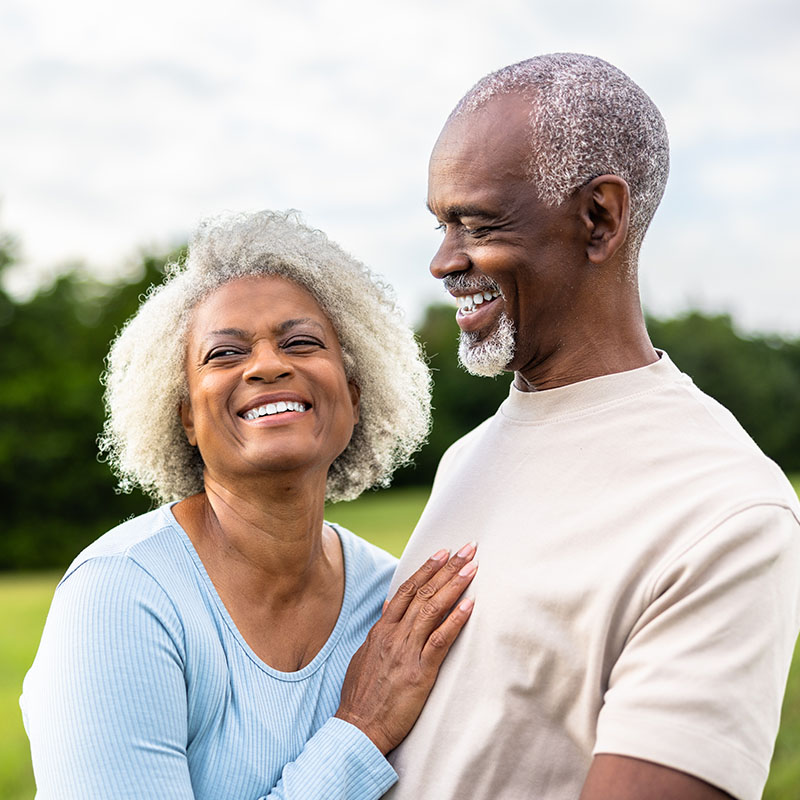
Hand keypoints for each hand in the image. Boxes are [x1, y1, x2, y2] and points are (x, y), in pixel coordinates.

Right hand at [335, 543, 477, 754]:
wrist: (358, 728)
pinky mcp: (419, 672)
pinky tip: (469, 605)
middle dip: (447, 568)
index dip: (426, 569)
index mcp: (381, 631)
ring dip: (454, 586)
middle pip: (422, 593)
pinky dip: (455, 620)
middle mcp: (393, 635)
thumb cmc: (362, 696)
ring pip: (432, 610)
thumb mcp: (365, 656)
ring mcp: (405, 652)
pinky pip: (439, 640)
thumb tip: (389, 609)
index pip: (406, 590)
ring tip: (472, 568)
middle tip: (467, 549)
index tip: (443, 552)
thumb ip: (380, 632)